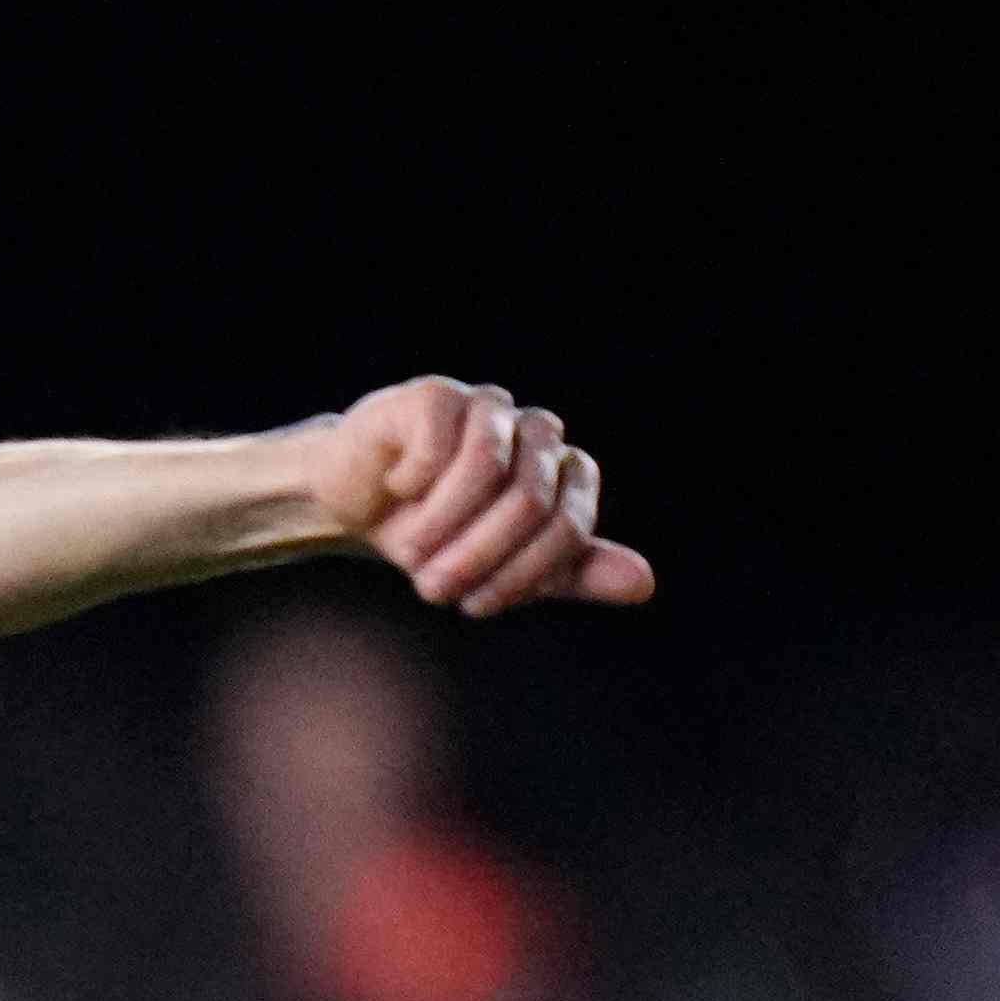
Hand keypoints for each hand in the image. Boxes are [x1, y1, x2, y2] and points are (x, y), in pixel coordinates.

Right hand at [307, 380, 651, 615]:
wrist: (355, 504)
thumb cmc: (435, 536)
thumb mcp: (502, 568)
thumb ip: (569, 574)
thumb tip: (644, 585)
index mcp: (562, 472)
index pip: (570, 524)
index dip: (524, 572)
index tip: (475, 605)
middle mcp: (536, 432)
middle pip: (532, 498)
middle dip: (479, 554)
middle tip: (434, 588)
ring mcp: (489, 407)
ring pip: (488, 466)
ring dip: (442, 524)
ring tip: (410, 552)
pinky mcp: (437, 395)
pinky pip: (440, 443)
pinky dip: (414, 482)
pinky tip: (397, 491)